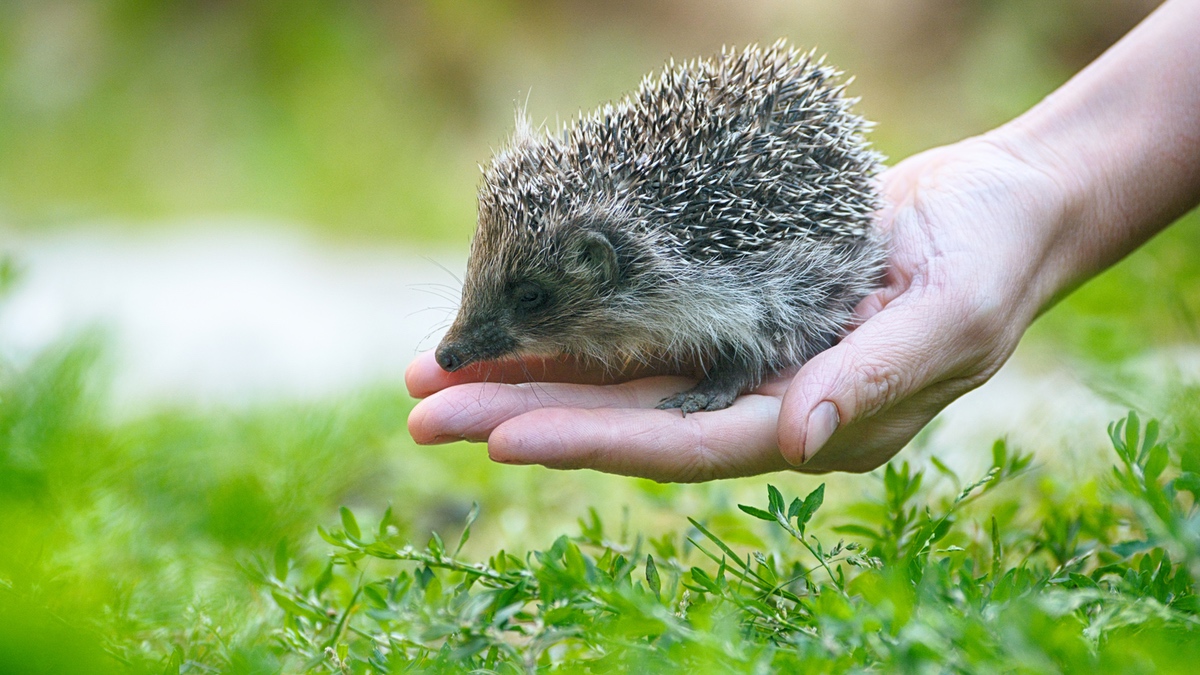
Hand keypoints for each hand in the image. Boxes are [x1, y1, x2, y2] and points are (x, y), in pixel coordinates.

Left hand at [406, 137, 1064, 480]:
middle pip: (626, 420)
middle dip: (523, 414)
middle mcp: (761, 400)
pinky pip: (642, 323)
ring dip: (527, 374)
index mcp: (813, 420)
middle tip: (423, 409)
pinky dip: (575, 326)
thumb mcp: (947, 320)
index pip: (684, 446)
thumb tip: (798, 441)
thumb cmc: (992, 260)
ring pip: (618, 376)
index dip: (593, 443)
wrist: (1005, 205)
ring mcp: (743, 355)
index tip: (501, 434)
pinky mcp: (732, 306)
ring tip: (434, 373)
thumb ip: (872, 382)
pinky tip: (512, 323)